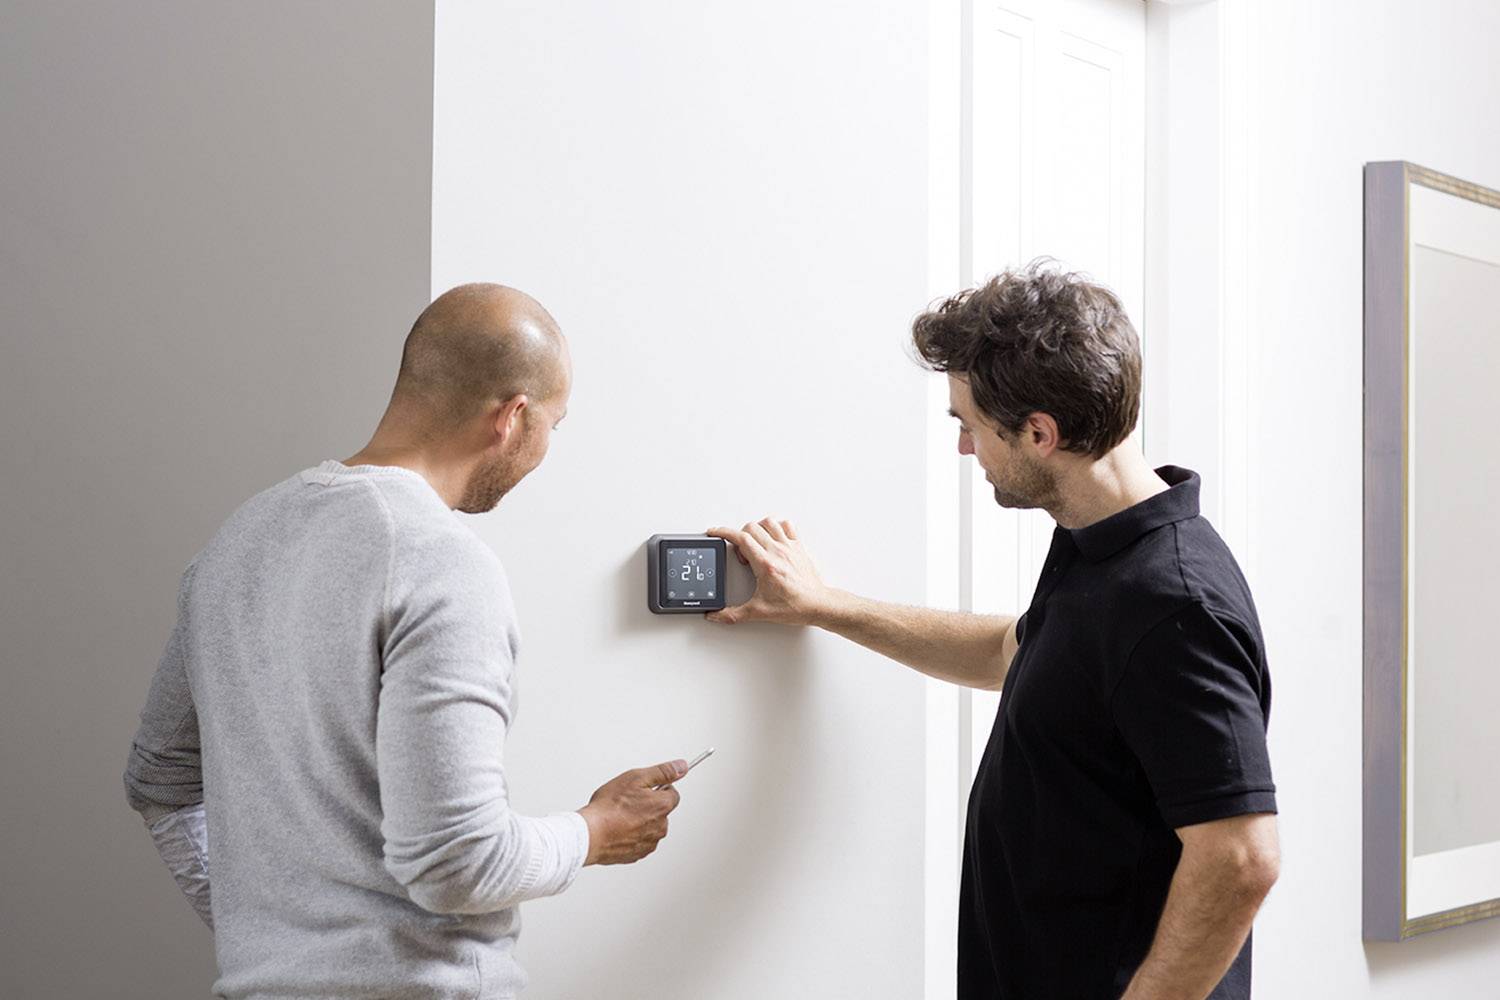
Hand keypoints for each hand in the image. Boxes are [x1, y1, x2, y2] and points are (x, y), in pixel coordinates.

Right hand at [579, 760, 685, 865]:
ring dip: (639, 821)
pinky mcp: (638, 854)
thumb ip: (663, 772)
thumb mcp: (636, 778)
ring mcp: (650, 842)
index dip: (656, 788)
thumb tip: (681, 767)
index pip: (672, 793)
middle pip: (660, 811)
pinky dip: (631, 835)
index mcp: (663, 806)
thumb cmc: (609, 807)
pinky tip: (617, 829)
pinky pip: (639, 841)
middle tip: (627, 802)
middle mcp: (661, 826)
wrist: (590, 835)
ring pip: (650, 826)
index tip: (643, 789)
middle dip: (647, 805)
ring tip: (619, 816)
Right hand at [705, 518, 838, 625]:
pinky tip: (774, 540)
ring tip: (755, 545)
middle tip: (741, 555)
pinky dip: (777, 527)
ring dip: (757, 529)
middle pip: (751, 528)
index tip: (715, 532)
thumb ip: (733, 614)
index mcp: (765, 564)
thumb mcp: (759, 612)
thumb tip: (716, 615)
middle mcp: (778, 551)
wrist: (817, 605)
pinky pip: (787, 526)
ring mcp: (790, 547)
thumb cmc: (795, 606)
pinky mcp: (799, 548)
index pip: (741, 538)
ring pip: (768, 523)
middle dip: (739, 537)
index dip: (724, 532)